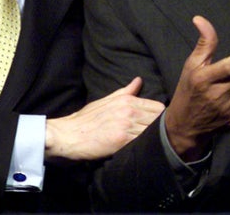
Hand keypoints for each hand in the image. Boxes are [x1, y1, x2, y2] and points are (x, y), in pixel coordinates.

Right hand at [45, 77, 163, 160]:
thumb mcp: (106, 100)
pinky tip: (143, 149)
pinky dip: (145, 146)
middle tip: (159, 135)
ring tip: (153, 143)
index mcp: (126, 100)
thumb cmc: (86, 119)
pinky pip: (142, 142)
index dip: (161, 116)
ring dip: (154, 137)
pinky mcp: (122, 140)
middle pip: (159, 118)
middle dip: (161, 127)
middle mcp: (129, 110)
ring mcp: (126, 125)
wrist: (69, 135)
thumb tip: (139, 80)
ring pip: (153, 131)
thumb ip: (126, 91)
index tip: (159, 124)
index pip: (158, 106)